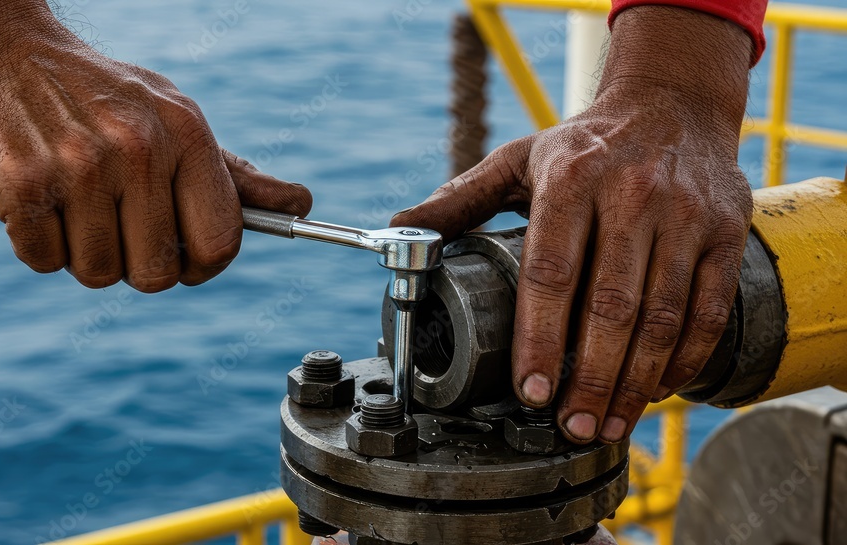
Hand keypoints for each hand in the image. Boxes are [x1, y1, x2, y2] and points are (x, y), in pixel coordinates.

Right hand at [0, 0, 310, 291]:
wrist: (1, 52)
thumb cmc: (104, 97)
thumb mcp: (176, 119)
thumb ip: (236, 176)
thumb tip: (300, 205)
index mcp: (186, 134)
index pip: (220, 243)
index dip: (202, 264)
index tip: (183, 256)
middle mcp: (137, 149)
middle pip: (157, 275)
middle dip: (136, 262)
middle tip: (116, 221)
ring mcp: (76, 167)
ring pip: (99, 273)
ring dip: (85, 252)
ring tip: (74, 201)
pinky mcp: (18, 185)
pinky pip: (43, 262)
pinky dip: (39, 244)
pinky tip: (38, 197)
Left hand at [392, 6, 753, 442]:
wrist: (672, 103)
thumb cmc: (583, 144)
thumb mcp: (516, 160)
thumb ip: (459, 200)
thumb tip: (396, 230)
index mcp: (570, 180)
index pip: (550, 273)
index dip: (538, 339)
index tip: (531, 391)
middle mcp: (632, 194)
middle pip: (611, 306)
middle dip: (590, 379)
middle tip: (572, 427)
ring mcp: (686, 214)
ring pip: (663, 316)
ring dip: (636, 382)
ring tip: (611, 424)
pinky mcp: (726, 231)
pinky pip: (710, 310)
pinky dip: (685, 359)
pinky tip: (659, 390)